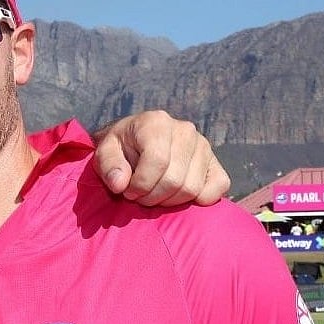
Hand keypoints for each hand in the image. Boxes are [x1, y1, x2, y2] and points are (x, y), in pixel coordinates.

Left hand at [91, 110, 229, 206]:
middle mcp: (185, 130)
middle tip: (139, 196)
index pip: (157, 161)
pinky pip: (218, 187)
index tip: (127, 191)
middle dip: (152, 196)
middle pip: (175, 180)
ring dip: (169, 201)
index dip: (141, 184)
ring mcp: (204, 146)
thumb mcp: (105, 152)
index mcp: (156, 122)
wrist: (137, 142)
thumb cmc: (121, 148)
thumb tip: (120, 184)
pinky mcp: (216, 162)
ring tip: (154, 194)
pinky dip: (199, 199)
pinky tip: (177, 196)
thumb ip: (109, 167)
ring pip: (192, 188)